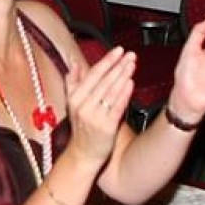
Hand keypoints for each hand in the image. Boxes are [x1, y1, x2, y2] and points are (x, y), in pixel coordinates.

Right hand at [62, 45, 134, 165]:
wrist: (83, 154)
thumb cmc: (81, 128)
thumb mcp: (72, 104)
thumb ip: (73, 83)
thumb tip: (75, 65)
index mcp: (74, 98)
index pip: (92, 74)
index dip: (107, 61)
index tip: (118, 50)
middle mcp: (83, 106)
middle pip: (104, 81)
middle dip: (118, 66)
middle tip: (130, 55)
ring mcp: (94, 117)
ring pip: (111, 92)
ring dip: (123, 76)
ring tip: (133, 64)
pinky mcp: (106, 127)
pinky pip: (117, 106)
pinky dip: (124, 93)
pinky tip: (131, 83)